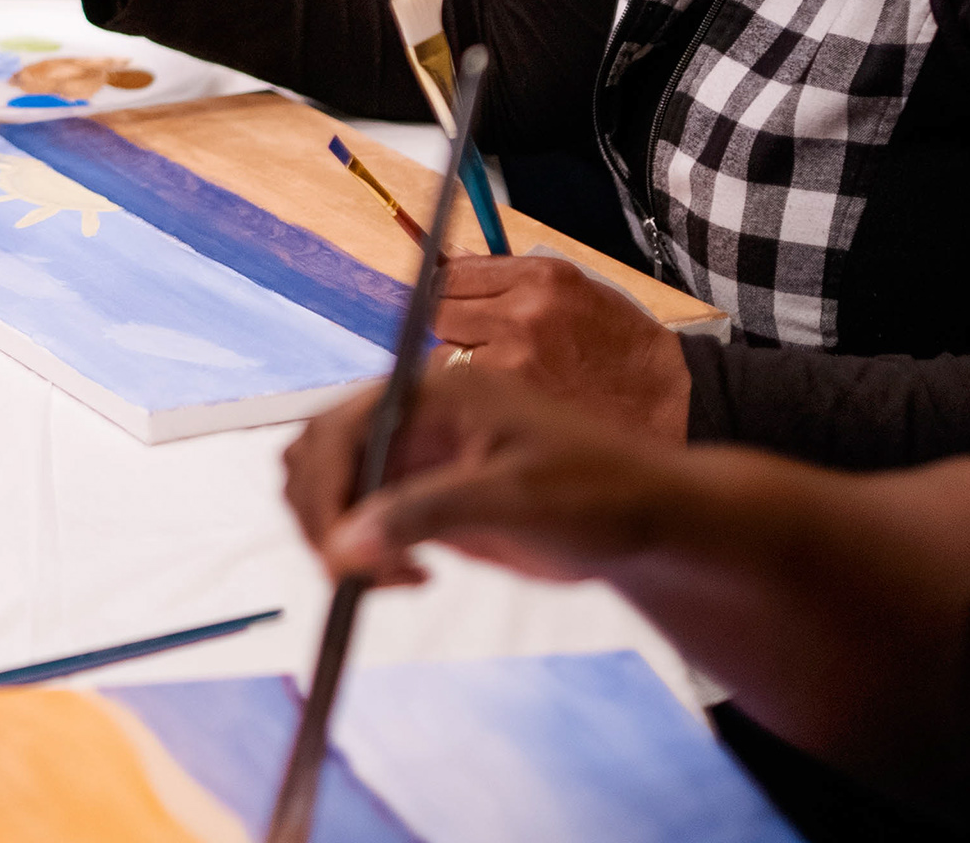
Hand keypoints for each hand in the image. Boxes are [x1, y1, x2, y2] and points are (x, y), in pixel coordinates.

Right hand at [278, 362, 682, 589]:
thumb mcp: (515, 499)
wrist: (649, 523)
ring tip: (392, 577)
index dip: (325, 489)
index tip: (336, 552)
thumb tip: (343, 546)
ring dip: (338, 535)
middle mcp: (414, 418)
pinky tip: (413, 577)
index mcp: (433, 393)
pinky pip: (365, 520)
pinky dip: (365, 553)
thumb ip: (427, 514)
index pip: (341, 428)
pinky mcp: (427, 496)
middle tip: (355, 574)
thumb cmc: (597, 496)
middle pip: (320, 453)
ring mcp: (418, 457)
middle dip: (324, 516)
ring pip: (333, 486)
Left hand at [432, 256, 690, 442]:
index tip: (454, 302)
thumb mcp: (571, 290)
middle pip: (440, 311)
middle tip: (476, 341)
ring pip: (443, 356)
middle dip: (451, 325)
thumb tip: (448, 260)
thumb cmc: (618, 344)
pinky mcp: (513, 400)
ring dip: (458, 363)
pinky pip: (465, 392)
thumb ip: (509, 277)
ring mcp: (514, 359)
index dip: (447, 290)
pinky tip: (504, 399)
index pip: (453, 273)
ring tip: (499, 374)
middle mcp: (523, 312)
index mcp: (541, 278)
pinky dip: (473, 396)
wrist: (666, 400)